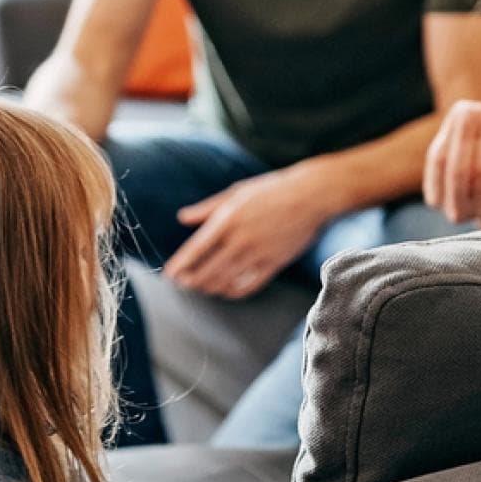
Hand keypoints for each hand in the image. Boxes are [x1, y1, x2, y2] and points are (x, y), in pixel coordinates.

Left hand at [165, 167, 331, 299]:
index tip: (169, 275)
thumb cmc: (272, 189)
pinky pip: (248, 286)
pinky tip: (225, 290)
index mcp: (228, 220)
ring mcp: (258, 254)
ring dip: (209, 288)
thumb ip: (207, 208)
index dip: (180, 265)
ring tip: (201, 287)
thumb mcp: (236, 192)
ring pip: (226, 282)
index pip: (196, 250)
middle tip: (183, 283)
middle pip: (208, 271)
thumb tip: (183, 217)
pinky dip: (233, 292)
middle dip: (191, 281)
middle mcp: (240, 240)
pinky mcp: (274, 264)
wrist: (311, 195)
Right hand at [423, 100, 480, 222]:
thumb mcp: (465, 154)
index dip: (449, 133)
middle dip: (462, 134)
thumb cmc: (479, 171)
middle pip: (453, 167)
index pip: (437, 161)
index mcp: (435, 196)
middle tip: (472, 107)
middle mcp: (451, 208)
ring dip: (479, 139)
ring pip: (473, 171)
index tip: (461, 107)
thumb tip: (465, 107)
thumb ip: (459, 133)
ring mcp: (474, 211)